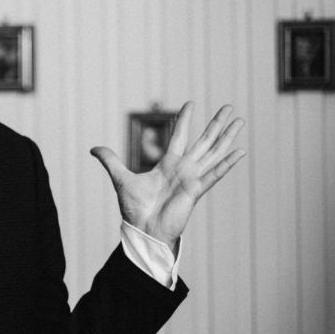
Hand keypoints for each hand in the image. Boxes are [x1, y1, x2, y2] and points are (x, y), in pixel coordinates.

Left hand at [90, 103, 244, 249]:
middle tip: (229, 106)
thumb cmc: (135, 209)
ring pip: (214, 152)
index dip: (185, 120)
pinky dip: (228, 163)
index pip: (179, 136)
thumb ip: (110, 161)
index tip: (191, 103)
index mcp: (168, 165)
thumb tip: (93, 148)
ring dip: (227, 137)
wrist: (143, 230)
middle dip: (216, 123)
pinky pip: (215, 174)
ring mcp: (192, 178)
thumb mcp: (120, 178)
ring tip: (240, 121)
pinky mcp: (196, 190)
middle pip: (204, 141)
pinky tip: (241, 152)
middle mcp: (183, 169)